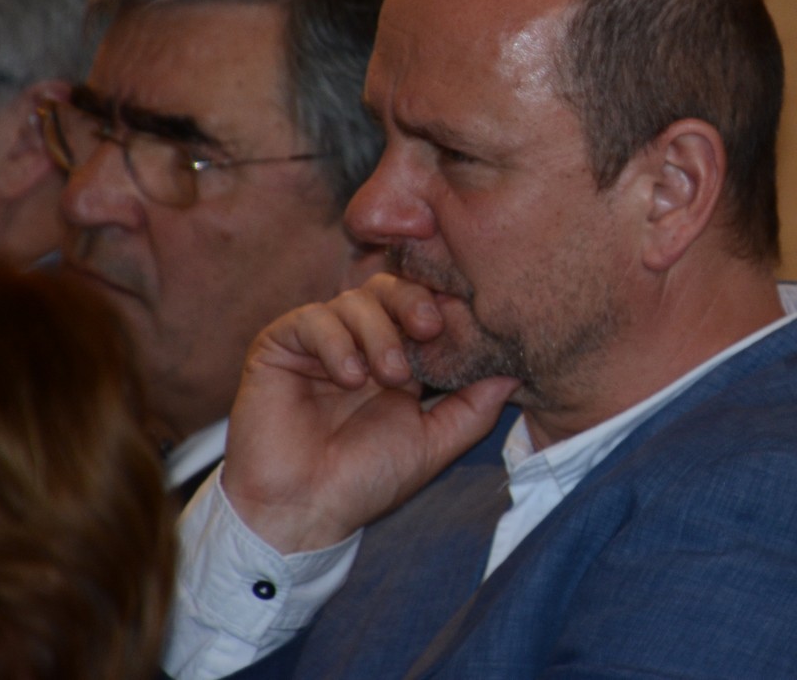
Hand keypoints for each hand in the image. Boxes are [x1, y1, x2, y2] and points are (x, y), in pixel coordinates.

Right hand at [221, 272, 519, 553]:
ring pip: (355, 298)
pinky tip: (349, 377)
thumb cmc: (366, 479)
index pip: (422, 306)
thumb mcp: (435, 441)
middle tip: (430, 329)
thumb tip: (516, 372)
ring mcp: (320, 342)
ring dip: (379, 332)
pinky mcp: (280, 346)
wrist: (303, 511)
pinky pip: (313, 318)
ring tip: (388, 377)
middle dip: (415, 301)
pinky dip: (337, 341)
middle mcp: (359, 342)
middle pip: (391, 286)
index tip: (466, 319)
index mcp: (398, 357)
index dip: (443, 306)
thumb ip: (476, 407)